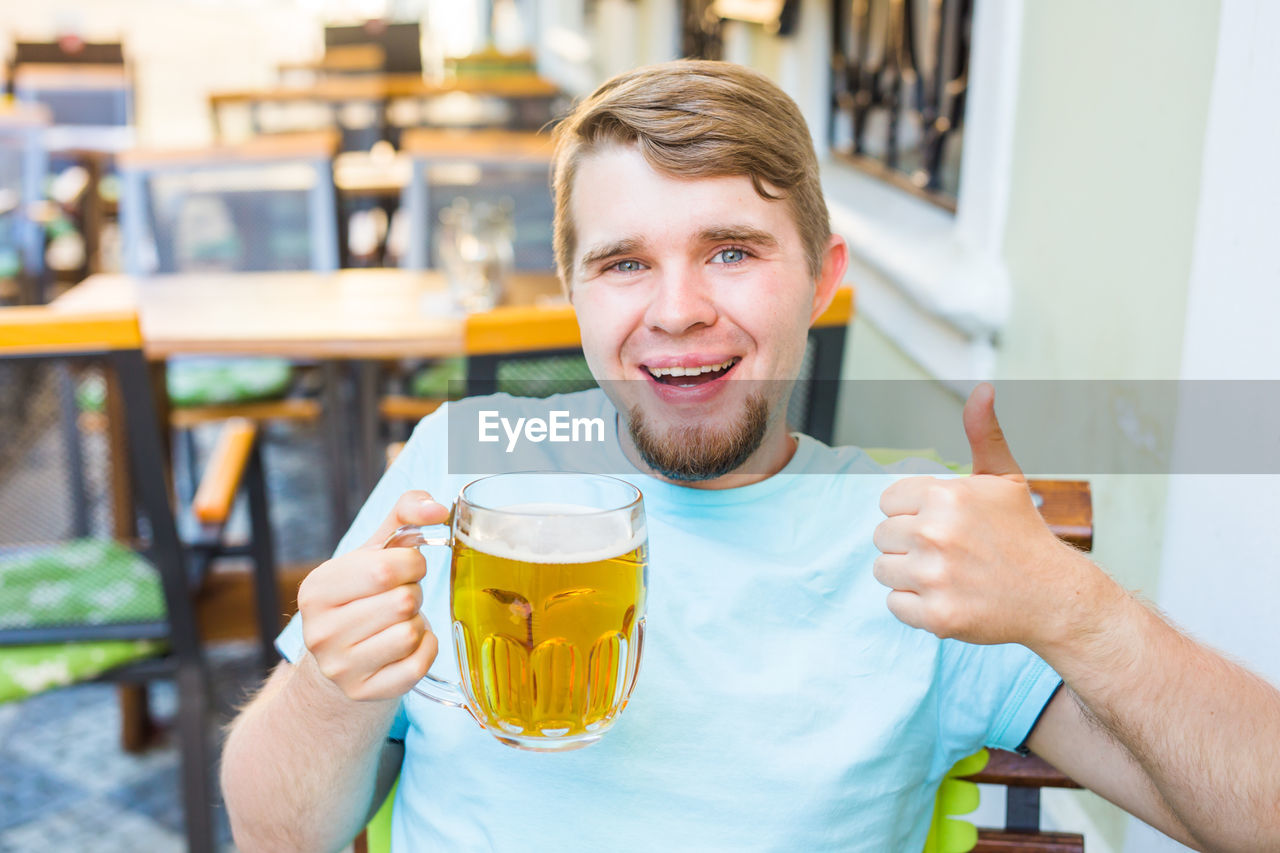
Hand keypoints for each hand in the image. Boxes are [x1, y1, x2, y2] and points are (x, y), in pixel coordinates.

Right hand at [296, 491, 448, 700]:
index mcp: (317, 589)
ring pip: (411, 634)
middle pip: (403, 602)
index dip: (412, 564)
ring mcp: (340, 668)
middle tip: (401, 598)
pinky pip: (419, 664)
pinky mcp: (364, 692)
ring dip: (418, 622)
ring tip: (400, 621)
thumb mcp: (375, 551)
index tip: (406, 569)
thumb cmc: (363, 594)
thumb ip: (405, 515)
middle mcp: (320, 632)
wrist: (340, 657)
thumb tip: (437, 507)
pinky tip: (408, 644)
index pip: (385, 569)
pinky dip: (426, 648)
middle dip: (414, 594)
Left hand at [872, 384, 1093, 648]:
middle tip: (949, 552)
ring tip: (948, 574)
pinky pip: (894, 605)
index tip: (944, 524)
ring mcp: (934, 577)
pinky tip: (949, 597)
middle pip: (881, 537)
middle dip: (908, 544)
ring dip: (908, 575)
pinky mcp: (936, 616)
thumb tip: (982, 389)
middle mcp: (935, 534)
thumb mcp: (1004, 478)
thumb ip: (983, 433)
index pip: (888, 502)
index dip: (913, 513)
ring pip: (883, 570)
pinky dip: (916, 606)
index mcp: (945, 496)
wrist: (1055, 596)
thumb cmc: (1022, 533)